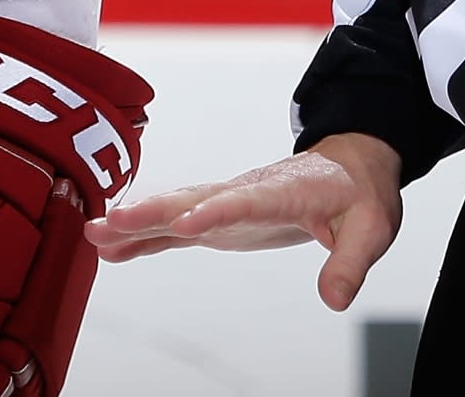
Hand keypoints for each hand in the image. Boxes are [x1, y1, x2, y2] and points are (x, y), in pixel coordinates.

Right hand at [85, 134, 402, 311]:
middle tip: (111, 220)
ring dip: (134, 222)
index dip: (215, 212)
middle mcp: (243, 192)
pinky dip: (143, 238)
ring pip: (173, 211)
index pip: (244, 201)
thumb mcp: (371, 228)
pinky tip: (112, 250)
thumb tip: (334, 299)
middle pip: (191, 200)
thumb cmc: (358, 192)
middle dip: (150, 211)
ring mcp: (225, 204)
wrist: (347, 164)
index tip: (185, 224)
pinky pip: (174, 229)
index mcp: (281, 190)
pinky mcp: (218, 219)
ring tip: (93, 233)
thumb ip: (349, 263)